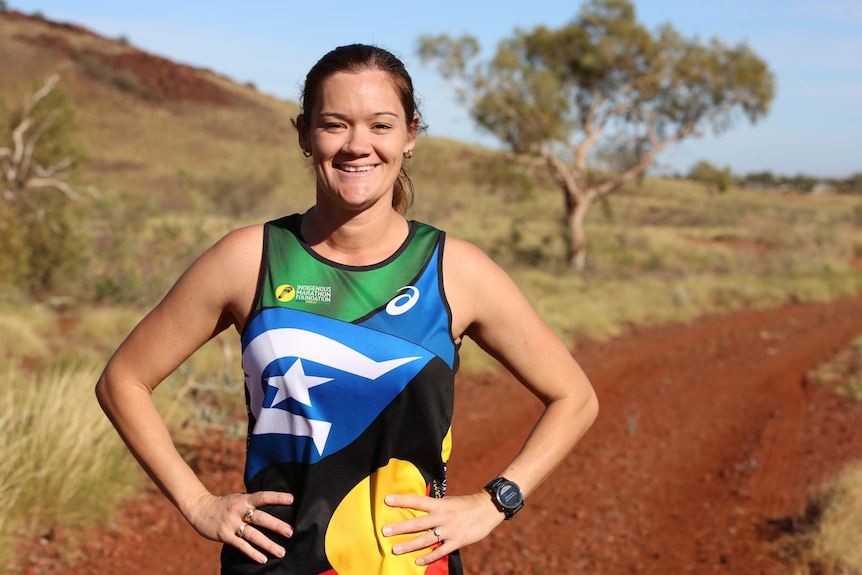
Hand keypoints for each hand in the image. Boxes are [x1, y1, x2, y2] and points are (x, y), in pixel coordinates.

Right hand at [185, 491, 293, 563]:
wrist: (200, 509)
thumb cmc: (225, 504)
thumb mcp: (239, 497)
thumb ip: (252, 501)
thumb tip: (274, 502)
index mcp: (244, 499)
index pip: (262, 496)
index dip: (276, 497)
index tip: (291, 499)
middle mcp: (239, 510)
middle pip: (260, 518)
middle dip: (276, 525)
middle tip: (290, 532)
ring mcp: (231, 524)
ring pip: (253, 535)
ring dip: (268, 544)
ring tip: (281, 552)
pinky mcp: (225, 536)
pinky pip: (241, 546)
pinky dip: (252, 553)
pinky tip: (263, 559)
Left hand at [381, 491, 504, 565]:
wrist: (488, 509)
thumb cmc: (465, 504)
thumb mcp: (448, 501)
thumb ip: (434, 506)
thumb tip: (417, 507)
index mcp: (440, 504)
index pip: (417, 501)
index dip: (402, 500)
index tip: (387, 499)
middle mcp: (443, 517)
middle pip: (418, 523)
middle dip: (400, 527)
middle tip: (385, 531)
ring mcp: (450, 530)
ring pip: (426, 539)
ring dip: (410, 545)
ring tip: (395, 549)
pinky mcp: (457, 541)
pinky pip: (441, 551)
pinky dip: (429, 557)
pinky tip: (418, 561)